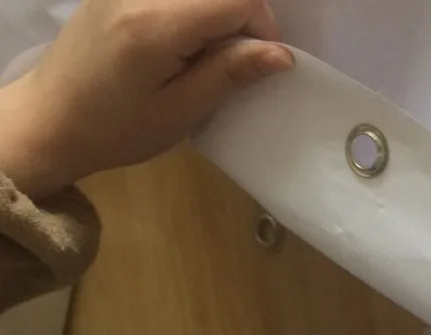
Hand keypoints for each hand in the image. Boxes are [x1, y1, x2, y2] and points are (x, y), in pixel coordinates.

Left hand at [0, 0, 293, 199]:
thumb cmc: (118, 129)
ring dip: (217, 12)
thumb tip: (282, 53)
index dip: (262, 26)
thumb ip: (229, 73)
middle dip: (242, 15)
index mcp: (157, 23)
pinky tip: (185, 40)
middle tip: (236, 59)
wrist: (52, 119)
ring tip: (208, 51)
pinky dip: (193, 9)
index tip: (262, 62)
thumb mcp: (180, 111)